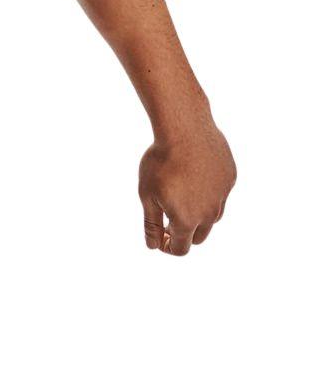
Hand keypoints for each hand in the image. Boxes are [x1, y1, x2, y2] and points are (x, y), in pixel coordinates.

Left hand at [138, 118, 236, 255]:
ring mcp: (223, 196)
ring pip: (212, 217)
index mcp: (187, 220)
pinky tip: (194, 178)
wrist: (185, 129)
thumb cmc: (160, 163)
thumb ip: (152, 224)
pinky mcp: (230, 179)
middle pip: (199, 237)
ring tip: (179, 198)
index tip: (158, 235)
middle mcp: (209, 213)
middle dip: (183, 234)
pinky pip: (219, 195)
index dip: (167, 247)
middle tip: (167, 220)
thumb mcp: (147, 196)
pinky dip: (207, 194)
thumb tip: (153, 246)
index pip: (181, 249)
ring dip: (197, 216)